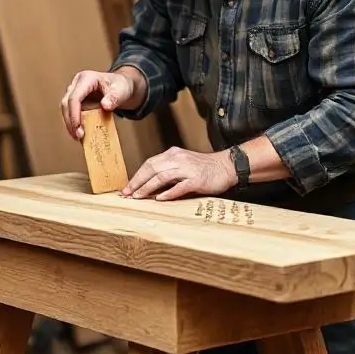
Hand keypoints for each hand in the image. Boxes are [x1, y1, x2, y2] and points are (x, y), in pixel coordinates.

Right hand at [61, 69, 134, 139]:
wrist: (121, 85)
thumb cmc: (120, 85)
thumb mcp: (121, 90)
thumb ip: (114, 98)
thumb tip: (105, 106)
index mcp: (86, 78)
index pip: (74, 97)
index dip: (74, 114)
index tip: (78, 128)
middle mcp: (77, 84)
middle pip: (66, 104)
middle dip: (70, 121)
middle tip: (79, 136)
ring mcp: (75, 92)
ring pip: (66, 109)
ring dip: (70, 124)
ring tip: (79, 137)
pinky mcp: (76, 101)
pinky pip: (71, 113)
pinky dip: (74, 124)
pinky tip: (80, 134)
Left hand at [121, 147, 237, 200]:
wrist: (226, 166)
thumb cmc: (204, 168)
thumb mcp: (183, 164)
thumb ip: (168, 171)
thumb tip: (149, 185)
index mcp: (172, 154)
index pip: (149, 163)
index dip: (137, 175)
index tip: (128, 187)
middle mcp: (178, 159)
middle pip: (152, 168)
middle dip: (138, 181)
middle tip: (127, 193)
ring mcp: (187, 169)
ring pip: (162, 177)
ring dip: (148, 187)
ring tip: (138, 197)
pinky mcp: (197, 180)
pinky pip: (179, 186)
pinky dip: (168, 193)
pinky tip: (159, 199)